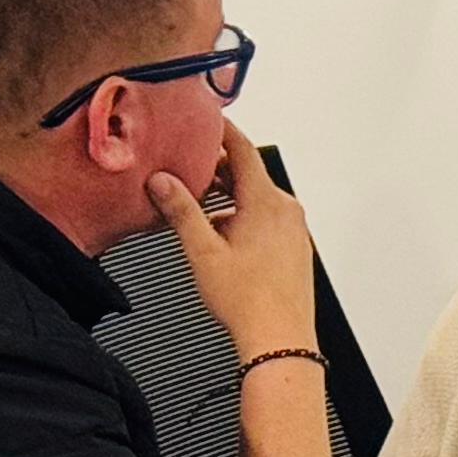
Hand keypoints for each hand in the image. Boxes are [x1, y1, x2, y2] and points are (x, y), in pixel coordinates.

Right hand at [144, 120, 319, 362]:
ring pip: (257, 196)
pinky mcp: (295, 244)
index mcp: (266, 202)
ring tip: (197, 207)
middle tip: (187, 169)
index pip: (243, 150)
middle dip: (216, 169)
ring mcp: (294, 228)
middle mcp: (286, 209)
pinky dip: (243, 214)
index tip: (208, 120)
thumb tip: (162, 182)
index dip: (222, 132)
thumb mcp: (202, 251)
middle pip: (249, 173)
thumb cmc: (248, 300)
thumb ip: (180, 211)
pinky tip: (221, 235)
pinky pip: (267, 216)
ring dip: (228, 196)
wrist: (279, 336)